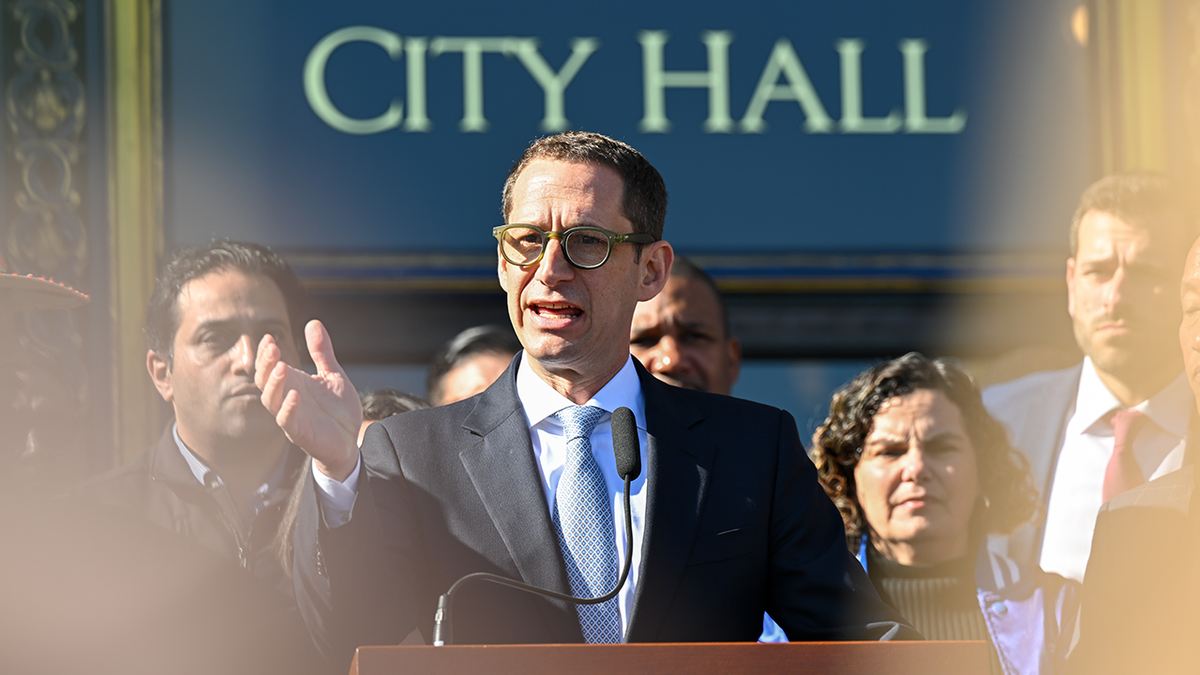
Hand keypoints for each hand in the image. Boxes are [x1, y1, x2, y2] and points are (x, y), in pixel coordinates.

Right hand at [256, 319, 361, 480]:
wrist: (351, 439)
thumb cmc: (338, 410)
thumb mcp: (333, 375)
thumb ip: (322, 352)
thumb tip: (313, 323)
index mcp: (293, 383)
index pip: (269, 366)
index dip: (265, 353)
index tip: (269, 338)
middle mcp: (286, 398)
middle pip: (264, 380)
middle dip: (265, 364)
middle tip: (273, 348)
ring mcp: (291, 415)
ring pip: (270, 400)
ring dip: (274, 383)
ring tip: (282, 366)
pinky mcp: (300, 433)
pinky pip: (287, 421)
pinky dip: (288, 409)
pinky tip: (294, 395)